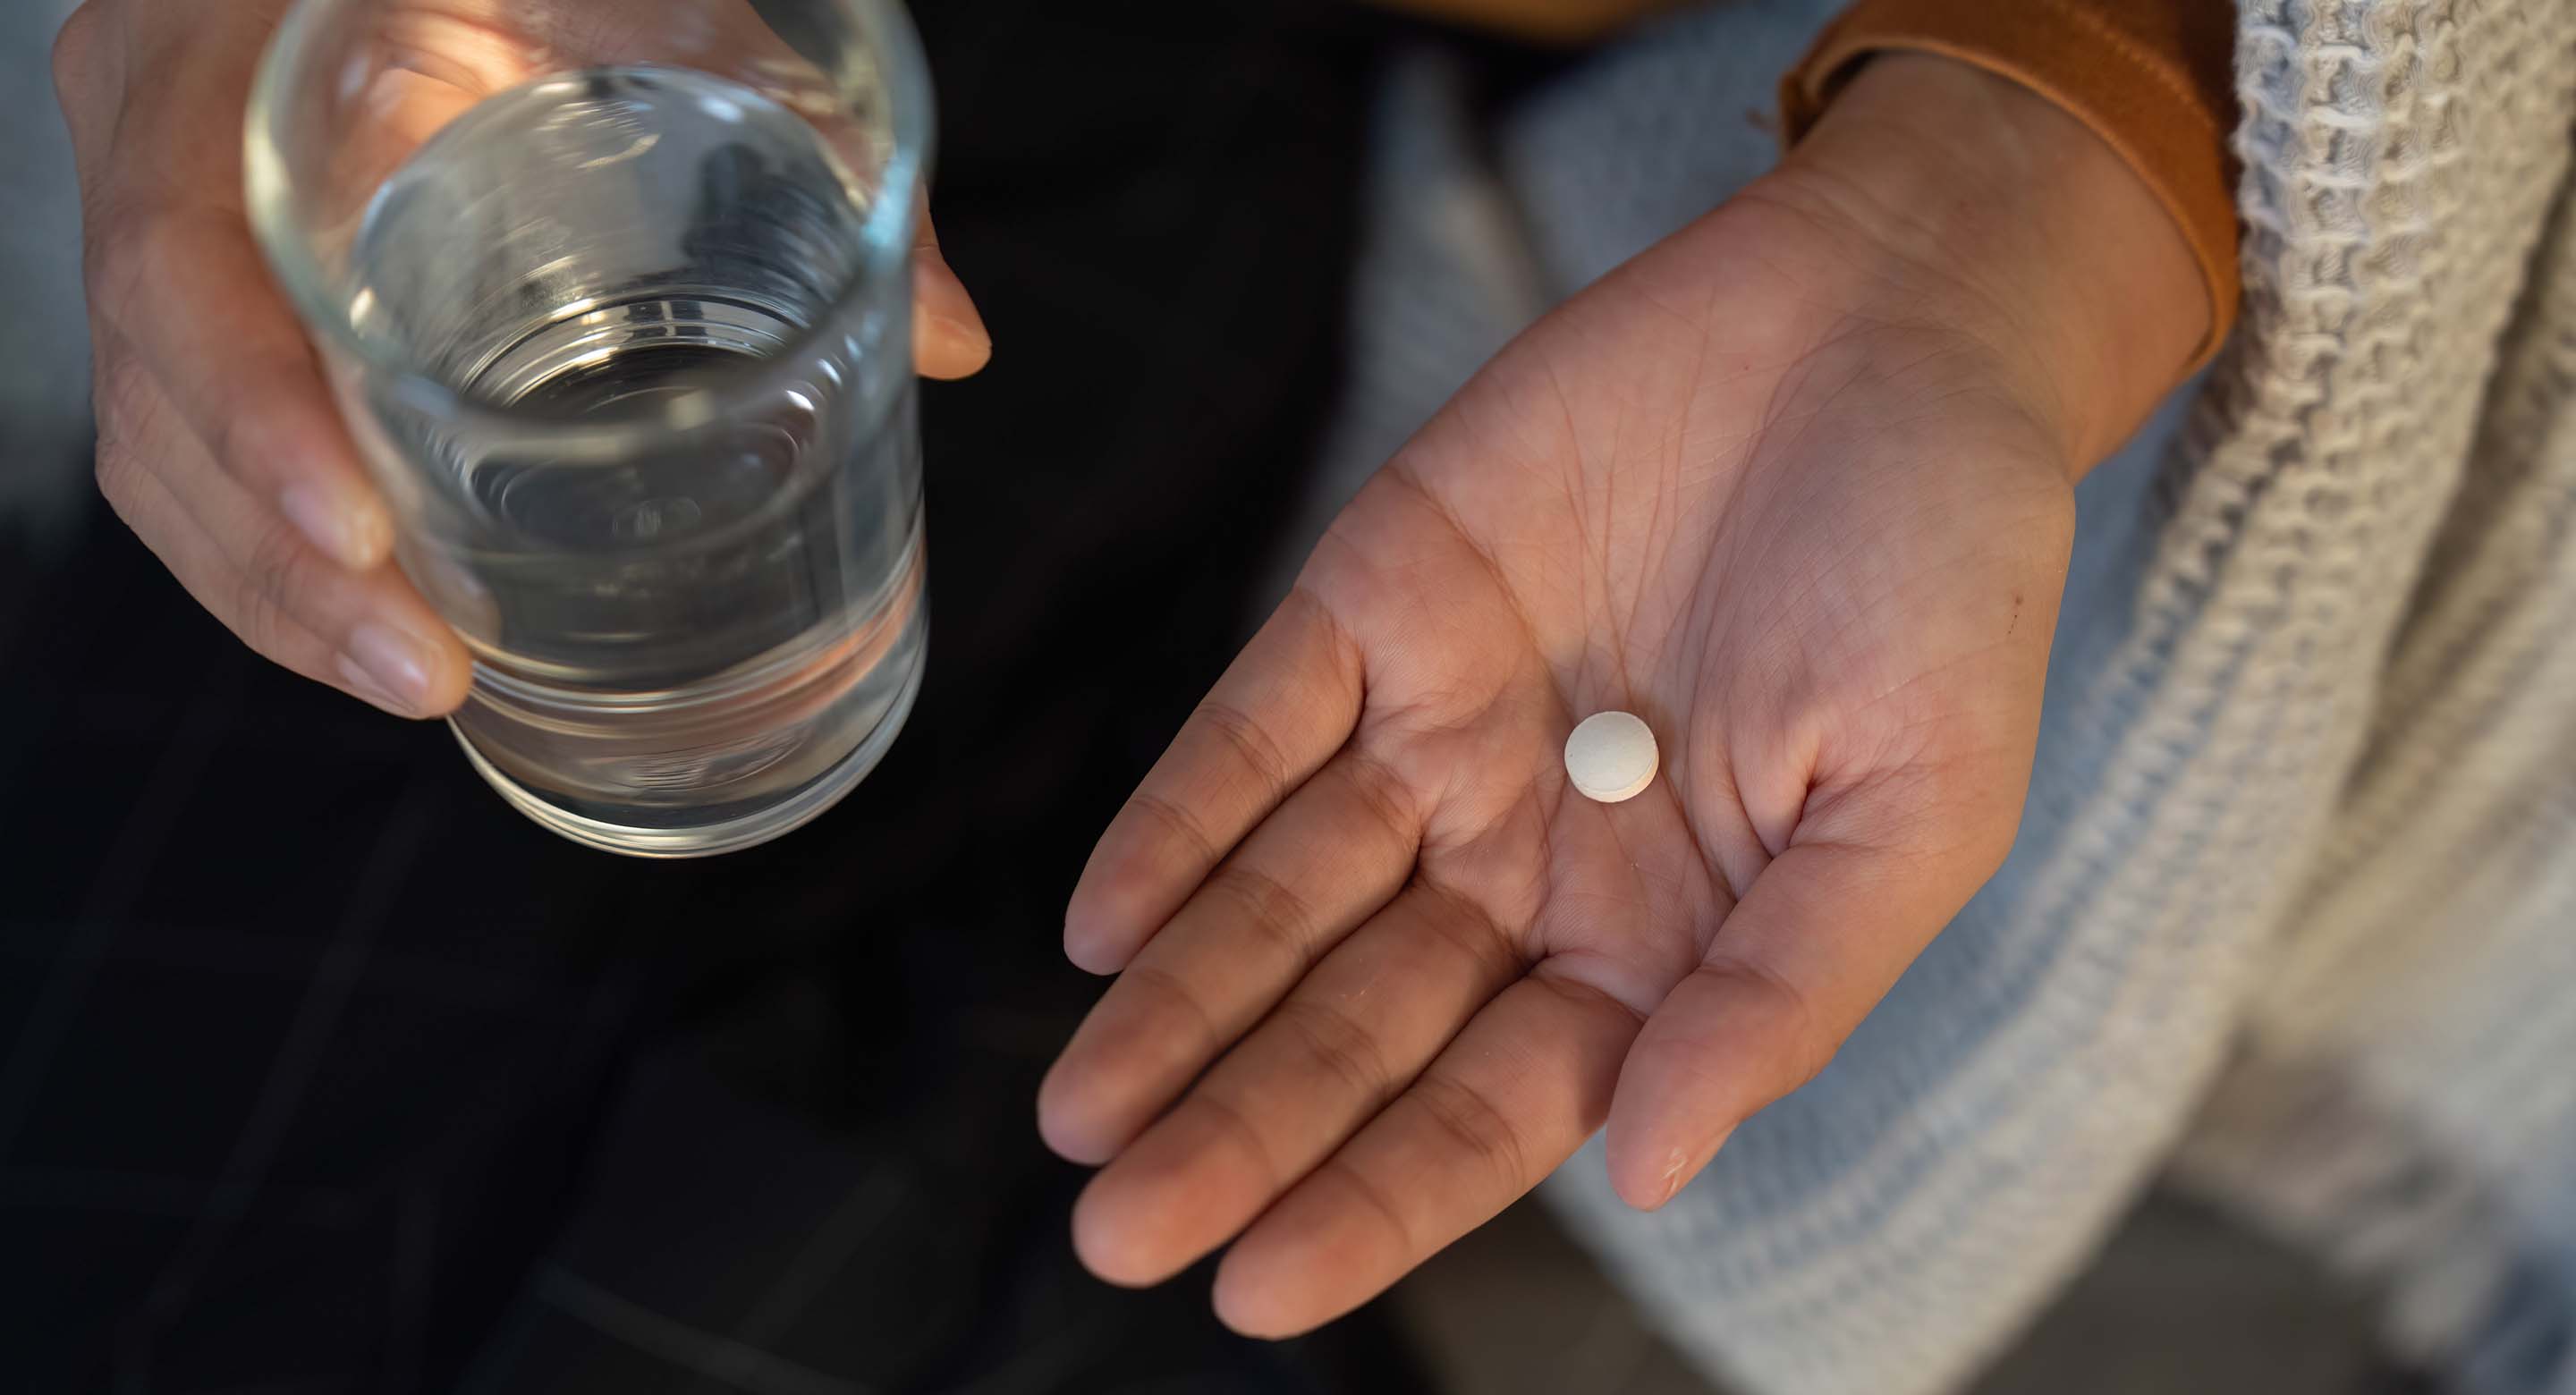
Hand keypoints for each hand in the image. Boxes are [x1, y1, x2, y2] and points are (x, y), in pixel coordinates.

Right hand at [50, 0, 987, 717]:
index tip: (362, 528)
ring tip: (419, 678)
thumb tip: (956, 341)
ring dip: (272, 586)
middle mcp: (170, 125)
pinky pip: (179, 427)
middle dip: (277, 559)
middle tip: (422, 669)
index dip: (253, 410)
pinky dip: (262, 545)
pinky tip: (372, 626)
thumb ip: (798, 134)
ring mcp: (161, 201)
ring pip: (153, 426)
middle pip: (157, 375)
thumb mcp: (658, 5)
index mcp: (256, 50)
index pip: (186, 246)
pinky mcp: (196, 274)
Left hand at [1037, 54, 2208, 1334]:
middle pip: (1357, 1023)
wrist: (1896, 321)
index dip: (1377, 1196)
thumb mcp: (1919, 806)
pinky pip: (1255, 726)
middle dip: (1239, 1126)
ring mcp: (1444, 729)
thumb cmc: (1947, 572)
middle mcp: (1529, 857)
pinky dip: (1179, 818)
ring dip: (1180, 1000)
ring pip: (1280, 896)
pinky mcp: (1381, 598)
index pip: (1494, 1104)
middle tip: (1120, 1226)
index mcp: (1658, 938)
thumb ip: (1781, 990)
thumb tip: (1655, 1167)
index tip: (1257, 1285)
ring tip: (1079, 1110)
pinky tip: (1103, 918)